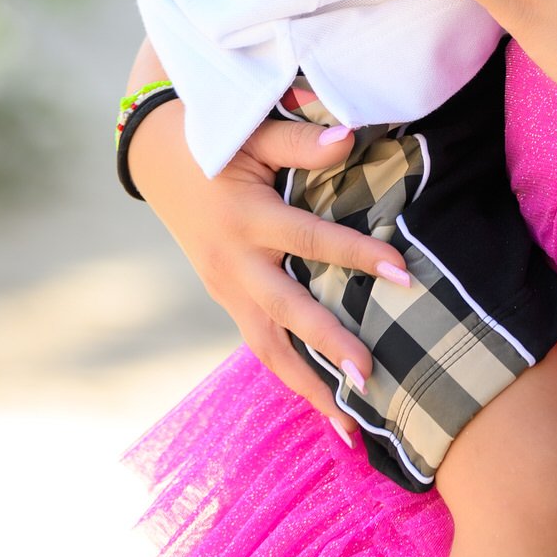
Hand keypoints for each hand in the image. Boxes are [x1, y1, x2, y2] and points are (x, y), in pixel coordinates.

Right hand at [125, 98, 409, 434]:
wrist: (153, 154)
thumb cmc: (210, 136)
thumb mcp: (251, 130)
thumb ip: (299, 141)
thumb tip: (349, 137)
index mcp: (244, 218)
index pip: (309, 240)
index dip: (356, 256)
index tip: (402, 274)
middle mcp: (233, 263)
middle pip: (285, 316)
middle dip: (328, 349)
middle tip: (371, 379)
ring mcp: (225, 287)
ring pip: (267, 348)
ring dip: (307, 387)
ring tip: (349, 426)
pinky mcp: (226, 297)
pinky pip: (261, 343)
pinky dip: (291, 373)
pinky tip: (324, 401)